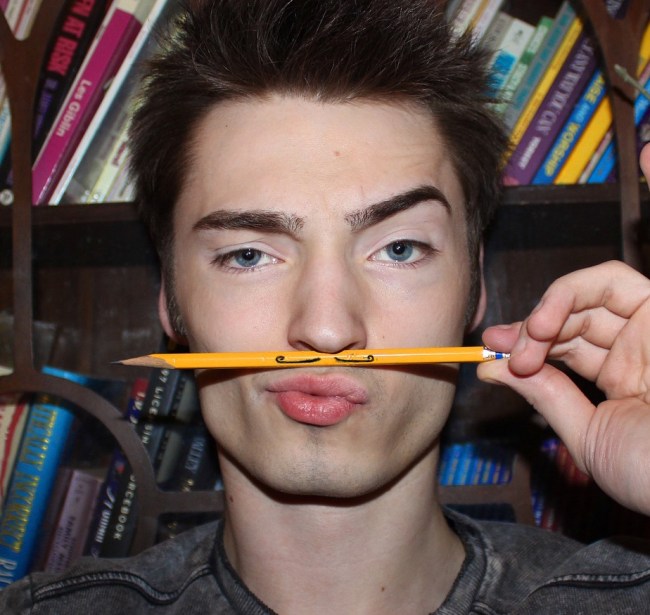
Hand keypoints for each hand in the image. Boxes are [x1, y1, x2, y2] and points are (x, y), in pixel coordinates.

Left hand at [478, 261, 649, 514]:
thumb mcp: (588, 436)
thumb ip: (545, 396)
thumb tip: (491, 369)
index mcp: (624, 379)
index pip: (565, 347)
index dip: (526, 346)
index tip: (490, 357)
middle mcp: (638, 349)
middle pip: (572, 318)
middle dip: (529, 330)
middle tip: (498, 346)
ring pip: (588, 293)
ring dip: (545, 311)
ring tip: (526, 339)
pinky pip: (613, 281)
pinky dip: (569, 292)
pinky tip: (542, 323)